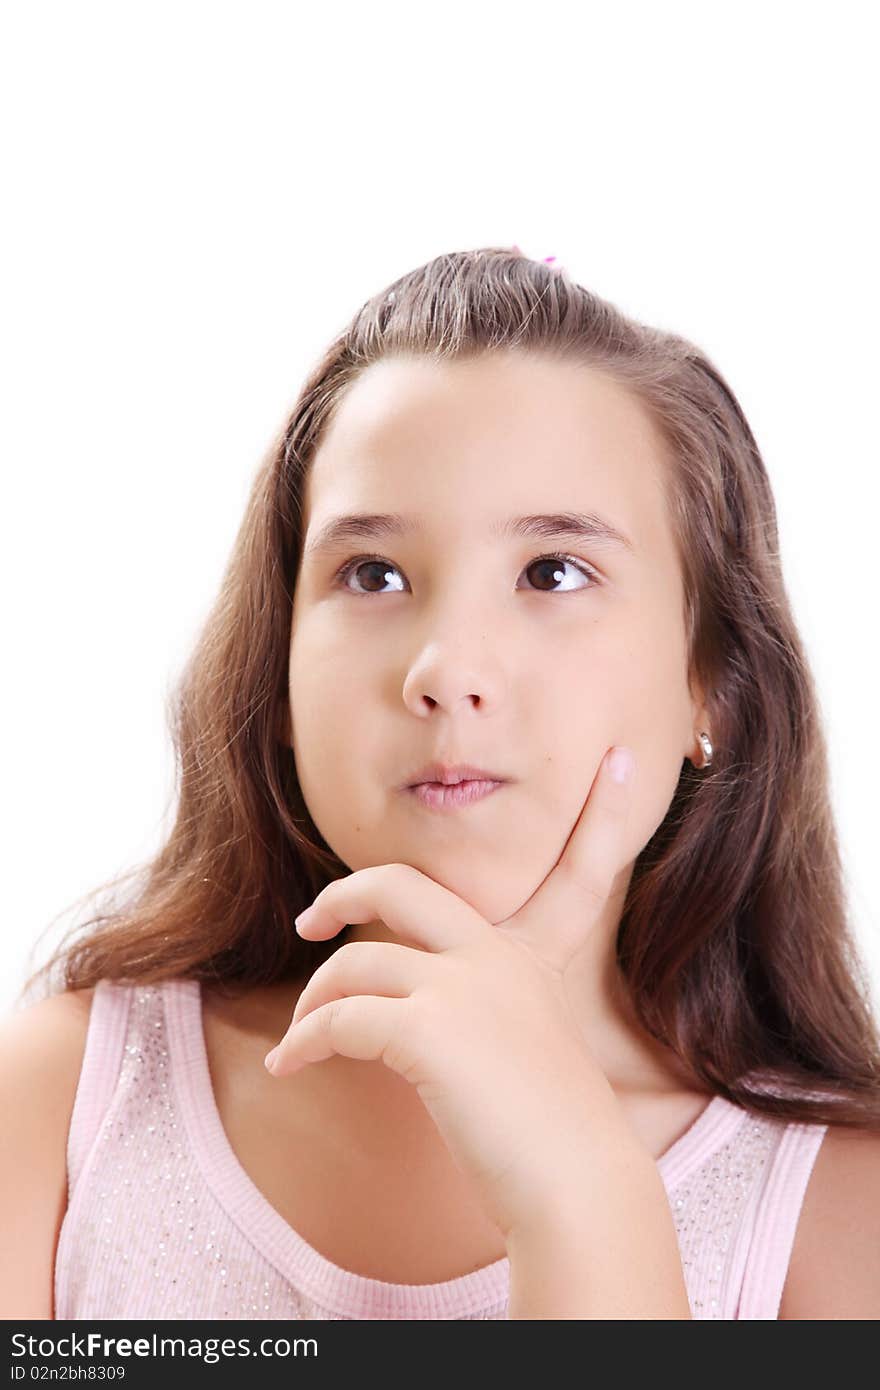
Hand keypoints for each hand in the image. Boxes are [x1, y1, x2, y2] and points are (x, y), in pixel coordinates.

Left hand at [265, 745, 637, 1238]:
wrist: (576, 1189)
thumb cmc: (555, 1141)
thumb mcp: (533, 1054)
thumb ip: (493, 1016)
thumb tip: (422, 1020)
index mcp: (533, 958)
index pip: (578, 868)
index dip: (603, 814)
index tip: (623, 759)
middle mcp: (500, 957)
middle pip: (403, 885)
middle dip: (345, 891)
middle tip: (310, 919)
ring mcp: (466, 986)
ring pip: (354, 960)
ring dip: (314, 999)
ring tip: (298, 1039)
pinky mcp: (430, 1029)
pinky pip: (339, 1019)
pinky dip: (304, 1042)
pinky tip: (289, 1067)